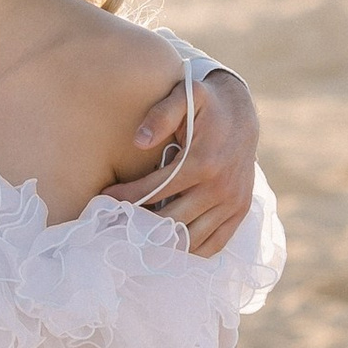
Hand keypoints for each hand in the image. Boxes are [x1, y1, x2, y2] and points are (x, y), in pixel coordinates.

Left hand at [119, 67, 259, 256]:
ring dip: (164, 243)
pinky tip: (168, 245)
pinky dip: (190, 250)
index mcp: (202, 162)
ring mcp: (232, 203)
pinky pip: (214, 244)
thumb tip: (139, 141)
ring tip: (138, 238)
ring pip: (191, 239)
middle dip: (140, 226)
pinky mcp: (239, 211)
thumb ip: (162, 115)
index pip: (154, 191)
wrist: (243, 115)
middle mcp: (219, 188)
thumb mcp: (187, 96)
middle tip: (116, 225)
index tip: (104, 200)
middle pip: (170, 221)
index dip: (126, 198)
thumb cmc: (207, 105)